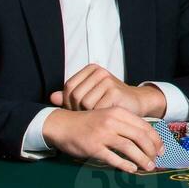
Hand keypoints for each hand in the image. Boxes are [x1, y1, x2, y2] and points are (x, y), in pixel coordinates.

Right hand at [41, 107, 164, 173]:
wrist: (63, 125)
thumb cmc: (88, 122)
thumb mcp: (108, 116)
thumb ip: (125, 124)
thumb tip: (146, 139)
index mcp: (118, 112)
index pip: (144, 126)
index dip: (155, 139)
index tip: (161, 149)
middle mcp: (112, 121)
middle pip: (140, 137)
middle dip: (152, 150)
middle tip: (157, 160)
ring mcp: (102, 134)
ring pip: (129, 148)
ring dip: (142, 159)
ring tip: (149, 167)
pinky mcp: (93, 148)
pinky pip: (113, 158)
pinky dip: (125, 165)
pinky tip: (132, 169)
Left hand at [49, 63, 164, 117]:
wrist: (136, 102)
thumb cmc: (110, 100)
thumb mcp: (90, 95)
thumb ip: (71, 96)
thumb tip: (52, 97)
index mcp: (92, 69)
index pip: (69, 86)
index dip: (68, 101)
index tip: (75, 110)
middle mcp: (99, 72)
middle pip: (75, 95)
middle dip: (77, 109)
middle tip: (85, 117)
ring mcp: (108, 80)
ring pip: (84, 103)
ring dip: (87, 114)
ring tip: (95, 117)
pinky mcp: (115, 92)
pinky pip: (96, 109)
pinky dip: (97, 117)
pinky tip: (103, 118)